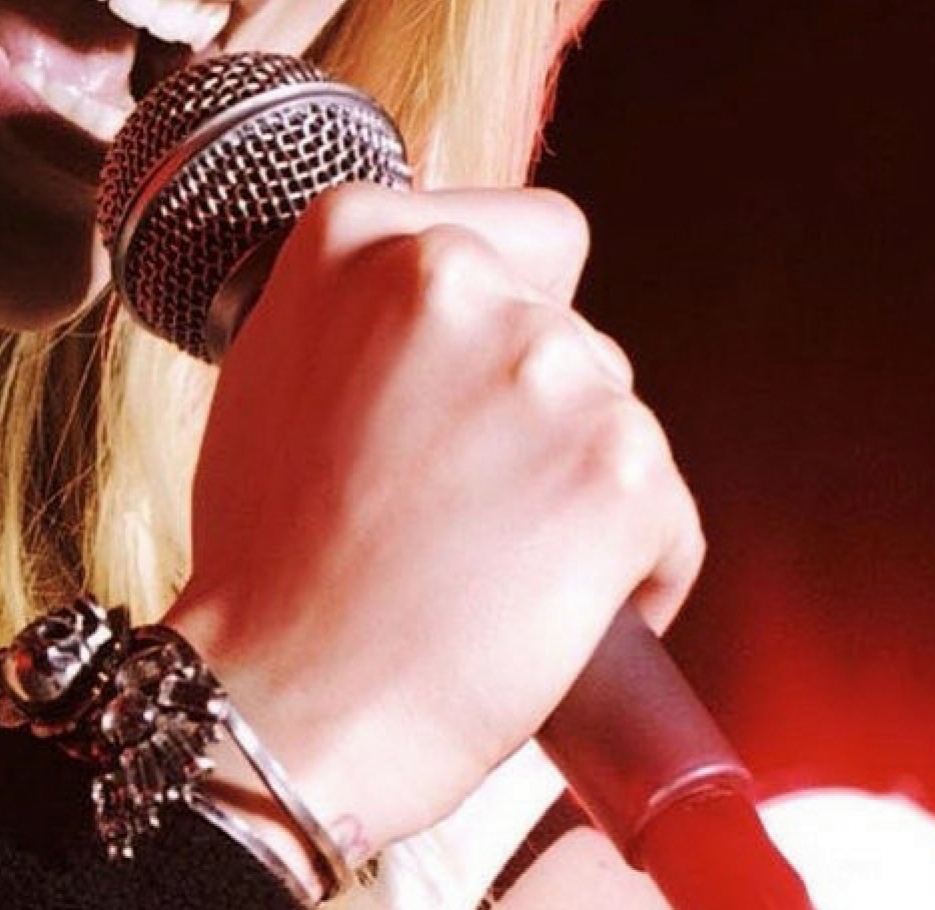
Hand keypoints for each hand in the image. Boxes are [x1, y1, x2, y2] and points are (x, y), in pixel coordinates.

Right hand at [158, 182, 701, 849]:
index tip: (469, 395)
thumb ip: (360, 313)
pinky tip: (546, 616)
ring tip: (489, 570)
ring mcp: (550, 368)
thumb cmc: (264, 565)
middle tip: (458, 509)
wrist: (285, 702)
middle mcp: (457, 276)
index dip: (511, 323)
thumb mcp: (271, 373)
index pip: (526, 234)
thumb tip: (450, 305)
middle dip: (536, 419)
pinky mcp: (624, 467)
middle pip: (574, 336)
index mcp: (357, 234)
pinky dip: (632, 574)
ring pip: (618, 423)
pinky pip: (670, 520)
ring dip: (579, 492)